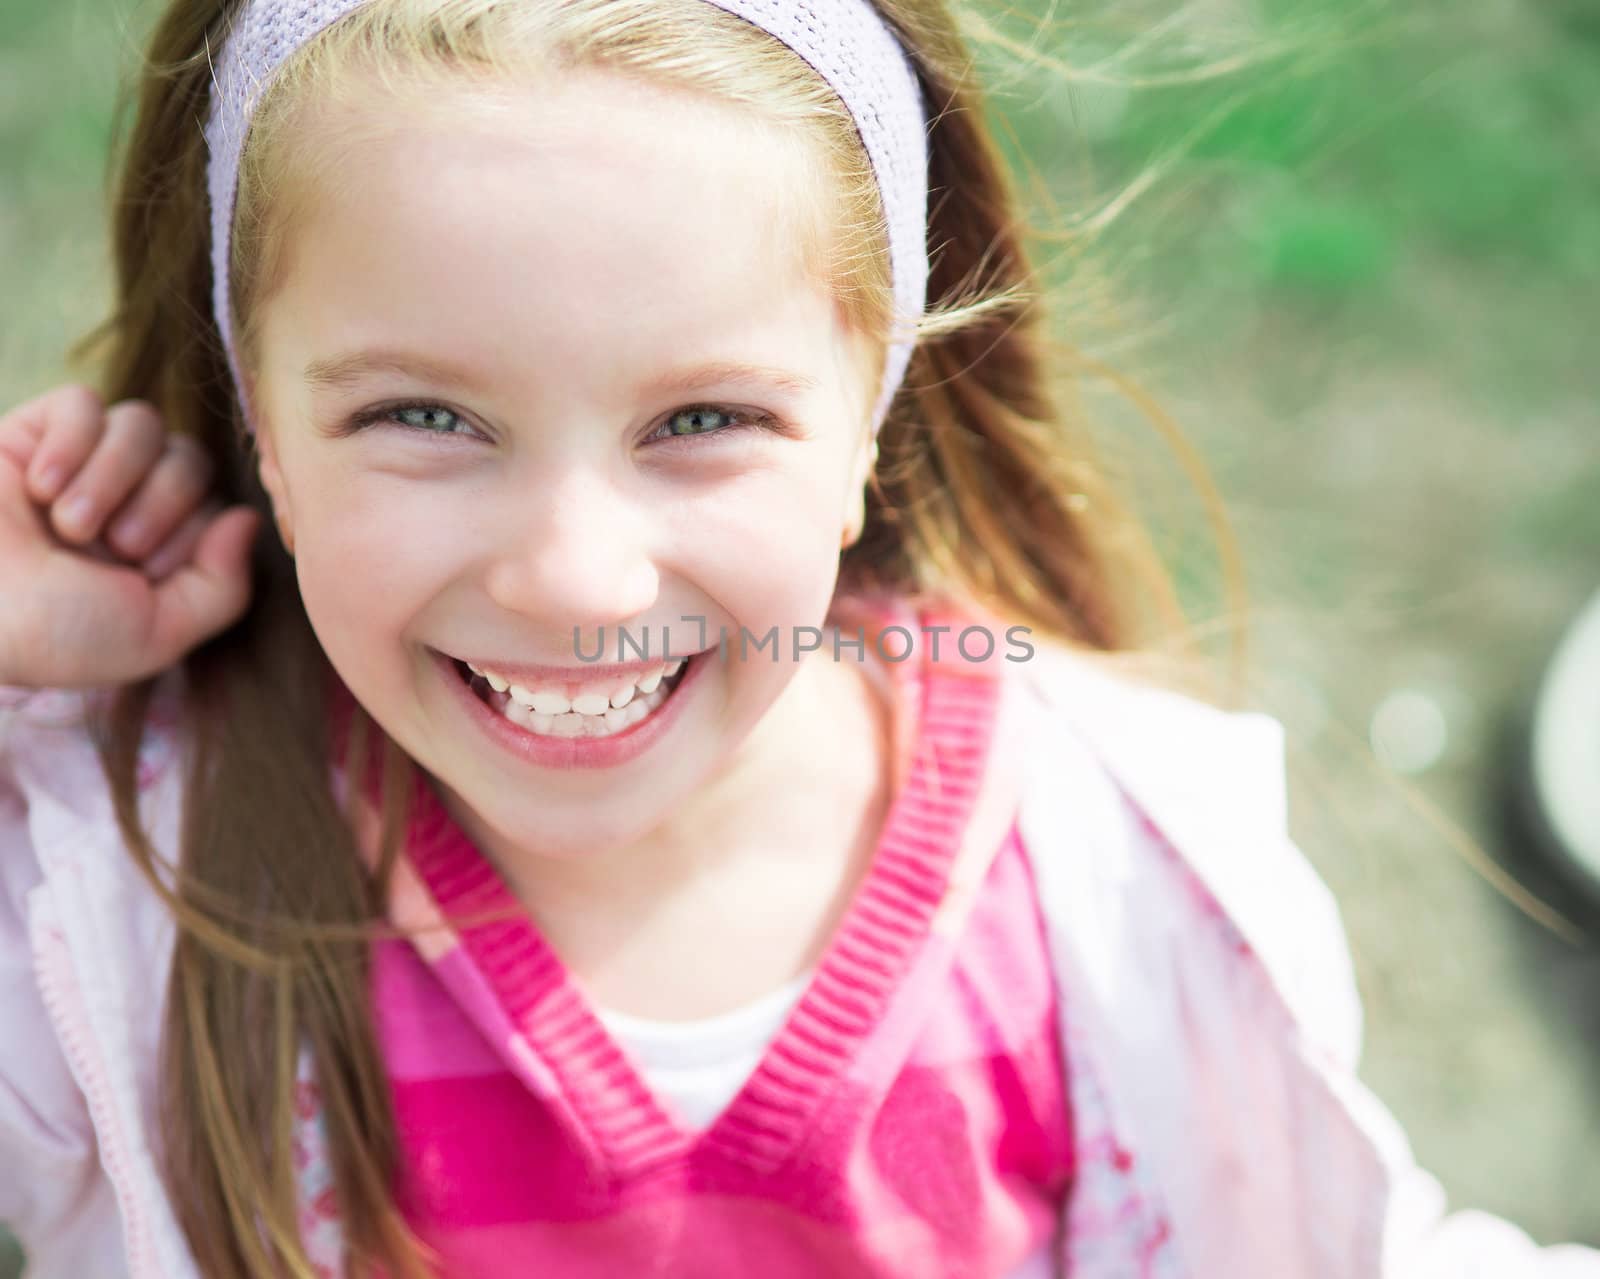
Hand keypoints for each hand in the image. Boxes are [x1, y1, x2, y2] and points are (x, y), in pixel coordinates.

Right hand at [0, 385, 259, 689]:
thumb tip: (250, 518)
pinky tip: (40, 486)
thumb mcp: (158, 633)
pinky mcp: (32, 432)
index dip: (191, 533)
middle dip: (162, 502)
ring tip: (70, 524)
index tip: (144, 573)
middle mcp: (126, 501)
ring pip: (142, 422)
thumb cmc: (54, 632)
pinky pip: (82, 402)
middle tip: (115, 546)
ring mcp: (81, 464)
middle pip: (190, 456)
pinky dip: (70, 443)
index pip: (217, 502)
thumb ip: (222, 588)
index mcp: (160, 547)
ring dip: (112, 477)